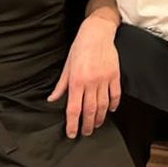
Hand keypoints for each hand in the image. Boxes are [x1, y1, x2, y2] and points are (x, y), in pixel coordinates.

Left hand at [48, 12, 120, 137]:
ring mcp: (104, 80)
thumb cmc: (79, 48)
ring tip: (96, 125)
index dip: (72, 123)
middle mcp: (90, 82)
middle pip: (89, 110)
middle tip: (86, 133)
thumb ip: (61, 85)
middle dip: (87, 125)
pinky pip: (115, 95)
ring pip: (103, 105)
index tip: (72, 133)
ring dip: (100, 118)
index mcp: (76, 81)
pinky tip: (111, 110)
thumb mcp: (67, 66)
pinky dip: (114, 104)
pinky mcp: (115, 76)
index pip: (73, 108)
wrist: (96, 33)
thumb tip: (52, 99)